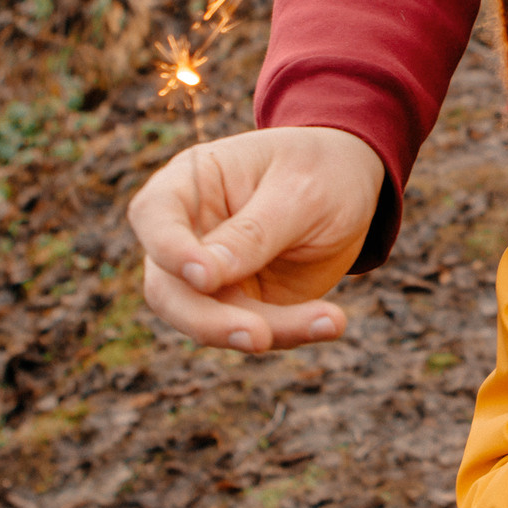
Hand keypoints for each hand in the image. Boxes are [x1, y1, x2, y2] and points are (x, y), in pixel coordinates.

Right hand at [132, 126, 382, 351]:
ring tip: (330, 321)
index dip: (167, 249)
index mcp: (190, 184)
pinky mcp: (243, 304)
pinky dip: (291, 332)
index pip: (153, 216)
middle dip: (209, 321)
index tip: (204, 276)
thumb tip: (203, 279)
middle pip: (168, 289)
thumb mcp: (298, 191)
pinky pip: (253, 330)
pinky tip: (331, 322)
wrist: (354, 183)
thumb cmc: (319, 170)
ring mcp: (212, 276)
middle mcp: (189, 234)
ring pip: (210, 322)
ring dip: (264, 330)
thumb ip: (253, 233)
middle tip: (259, 337)